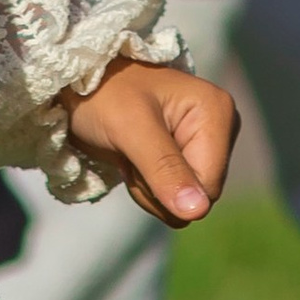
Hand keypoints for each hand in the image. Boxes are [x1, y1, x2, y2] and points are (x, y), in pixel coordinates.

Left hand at [62, 59, 238, 221]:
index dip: (169, 186)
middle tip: (132, 152)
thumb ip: (164, 169)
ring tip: (131, 152)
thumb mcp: (130, 129)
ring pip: (185, 202)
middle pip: (199, 197)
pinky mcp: (187, 156)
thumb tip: (198, 212)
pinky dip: (147, 186)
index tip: (139, 154)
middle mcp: (219, 128)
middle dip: (157, 187)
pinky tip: (134, 158)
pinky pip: (174, 198)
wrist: (80, 87)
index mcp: (217, 112)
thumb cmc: (104, 95)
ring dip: (149, 187)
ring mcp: (203, 144)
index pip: (209, 187)